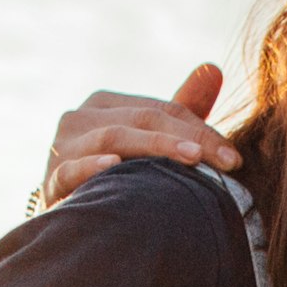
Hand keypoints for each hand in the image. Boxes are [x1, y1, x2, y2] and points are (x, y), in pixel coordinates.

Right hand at [41, 64, 234, 203]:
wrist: (69, 218)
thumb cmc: (116, 177)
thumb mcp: (149, 140)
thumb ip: (181, 108)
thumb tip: (214, 68)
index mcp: (105, 104)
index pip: (161, 110)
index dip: (202, 131)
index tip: (235, 159)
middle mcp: (80, 118)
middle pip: (142, 119)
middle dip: (188, 139)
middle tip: (225, 163)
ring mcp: (63, 146)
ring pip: (114, 137)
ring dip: (155, 148)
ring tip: (192, 160)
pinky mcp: (52, 179)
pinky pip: (71, 169)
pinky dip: (92, 166)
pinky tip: (114, 166)